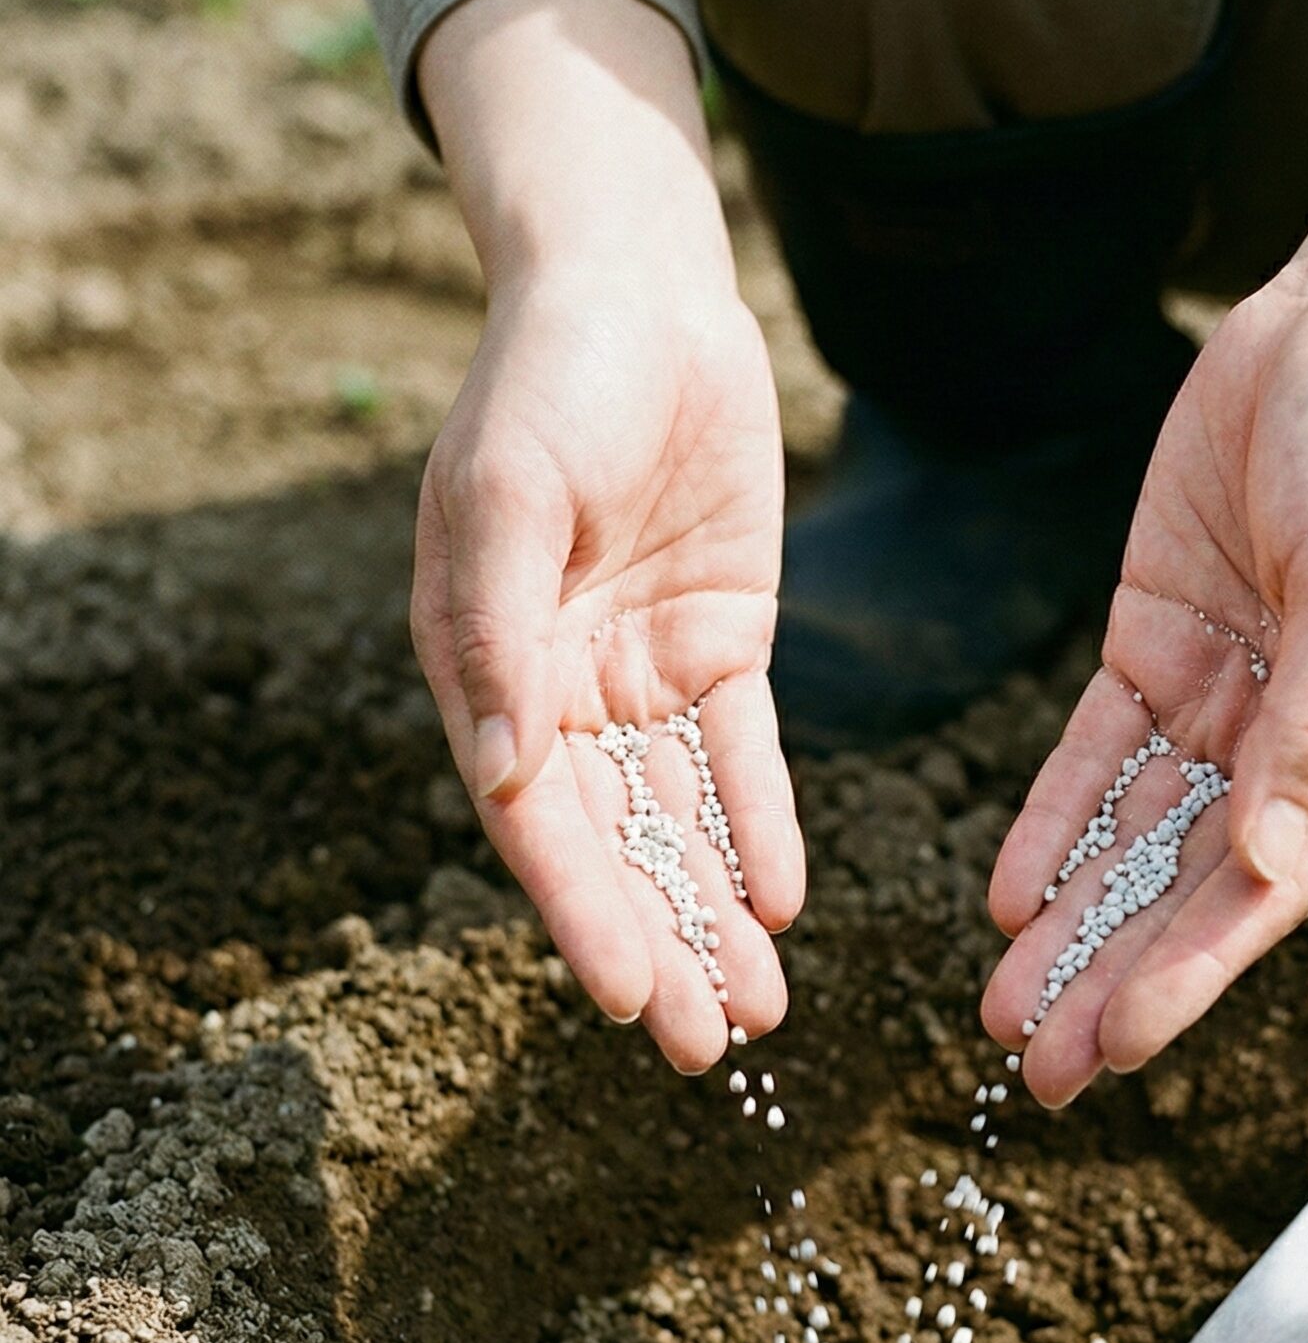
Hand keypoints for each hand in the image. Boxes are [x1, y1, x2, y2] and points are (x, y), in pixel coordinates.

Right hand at [411, 0, 801, 1067]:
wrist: (639, 293)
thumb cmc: (547, 380)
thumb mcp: (506, 491)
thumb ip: (495, 630)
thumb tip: (505, 768)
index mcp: (487, 670)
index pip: (539, 825)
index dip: (582, 916)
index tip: (627, 1002)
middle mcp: (561, 691)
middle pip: (616, 847)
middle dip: (659, 948)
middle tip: (705, 1048)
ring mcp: (643, 673)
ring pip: (684, 822)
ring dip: (716, 913)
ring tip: (756, 1009)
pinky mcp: (721, 643)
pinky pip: (745, 757)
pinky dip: (763, 826)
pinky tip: (785, 900)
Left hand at [981, 286, 1307, 1104]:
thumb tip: (1260, 863)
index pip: (1262, 891)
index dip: (1187, 976)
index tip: (1114, 1049)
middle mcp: (1292, 744)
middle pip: (1186, 888)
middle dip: (1111, 978)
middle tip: (1034, 1071)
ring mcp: (1220, 698)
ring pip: (1130, 836)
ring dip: (1071, 921)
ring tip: (1004, 1005)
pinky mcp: (1154, 648)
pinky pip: (1092, 754)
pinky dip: (1053, 819)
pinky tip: (1010, 891)